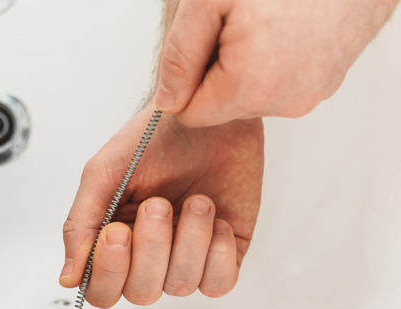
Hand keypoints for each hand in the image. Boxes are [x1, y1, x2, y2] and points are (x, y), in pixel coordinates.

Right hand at [60, 108, 263, 307]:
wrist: (206, 114)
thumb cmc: (153, 138)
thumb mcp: (102, 174)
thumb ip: (79, 226)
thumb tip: (68, 278)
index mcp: (112, 241)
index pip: (101, 290)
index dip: (109, 272)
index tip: (117, 231)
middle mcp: (147, 255)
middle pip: (140, 293)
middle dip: (151, 248)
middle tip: (158, 204)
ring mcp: (186, 257)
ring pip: (180, 285)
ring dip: (188, 239)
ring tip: (195, 201)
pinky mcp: (222, 253)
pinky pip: (219, 283)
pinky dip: (216, 251)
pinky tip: (215, 218)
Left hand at [154, 0, 398, 126]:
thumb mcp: (208, 2)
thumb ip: (180, 56)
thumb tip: (167, 99)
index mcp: (250, 86)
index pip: (189, 114)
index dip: (185, 78)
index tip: (202, 42)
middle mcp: (284, 101)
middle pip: (219, 107)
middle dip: (215, 71)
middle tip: (233, 25)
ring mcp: (308, 95)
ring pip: (248, 97)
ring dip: (242, 66)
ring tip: (261, 23)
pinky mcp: (324, 85)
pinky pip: (278, 86)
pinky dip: (271, 63)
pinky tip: (282, 30)